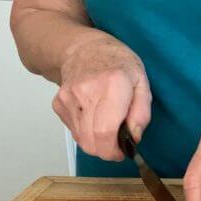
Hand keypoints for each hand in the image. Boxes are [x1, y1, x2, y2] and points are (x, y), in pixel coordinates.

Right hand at [52, 38, 151, 160]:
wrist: (84, 49)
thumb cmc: (117, 64)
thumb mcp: (141, 82)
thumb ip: (141, 113)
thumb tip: (133, 138)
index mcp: (113, 85)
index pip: (105, 131)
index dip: (114, 150)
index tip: (122, 151)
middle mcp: (87, 92)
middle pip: (91, 141)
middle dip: (106, 151)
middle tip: (117, 144)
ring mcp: (68, 98)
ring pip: (81, 140)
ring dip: (96, 143)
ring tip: (107, 127)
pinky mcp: (59, 104)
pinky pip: (74, 132)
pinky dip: (86, 133)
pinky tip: (94, 118)